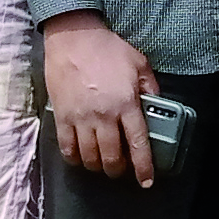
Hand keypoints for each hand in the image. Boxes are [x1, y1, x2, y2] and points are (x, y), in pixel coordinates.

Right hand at [42, 14, 156, 183]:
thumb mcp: (139, 63)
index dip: (143, 167)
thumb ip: (150, 86)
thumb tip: (157, 104)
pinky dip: (74, 158)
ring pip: (89, 157)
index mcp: (126, 104)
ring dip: (97, 166)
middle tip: (120, 169)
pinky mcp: (61, 116)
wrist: (73, 36)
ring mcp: (80, 118)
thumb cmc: (108, 48)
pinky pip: (67, 148)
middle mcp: (104, 116)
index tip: (146, 181)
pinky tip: (80, 157)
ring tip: (101, 164)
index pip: (137, 144)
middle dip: (118, 170)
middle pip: (111, 157)